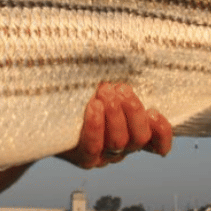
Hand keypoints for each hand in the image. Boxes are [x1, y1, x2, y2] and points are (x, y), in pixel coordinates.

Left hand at [57, 82, 172, 168]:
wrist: (48, 118)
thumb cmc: (80, 96)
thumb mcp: (103, 87)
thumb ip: (119, 83)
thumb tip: (127, 52)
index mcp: (132, 133)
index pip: (157, 142)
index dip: (162, 132)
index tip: (154, 112)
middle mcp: (122, 148)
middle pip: (138, 138)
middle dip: (133, 111)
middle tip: (121, 89)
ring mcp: (104, 156)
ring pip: (118, 142)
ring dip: (114, 115)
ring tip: (104, 91)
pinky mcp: (84, 158)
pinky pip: (93, 147)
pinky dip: (95, 126)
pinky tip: (94, 106)